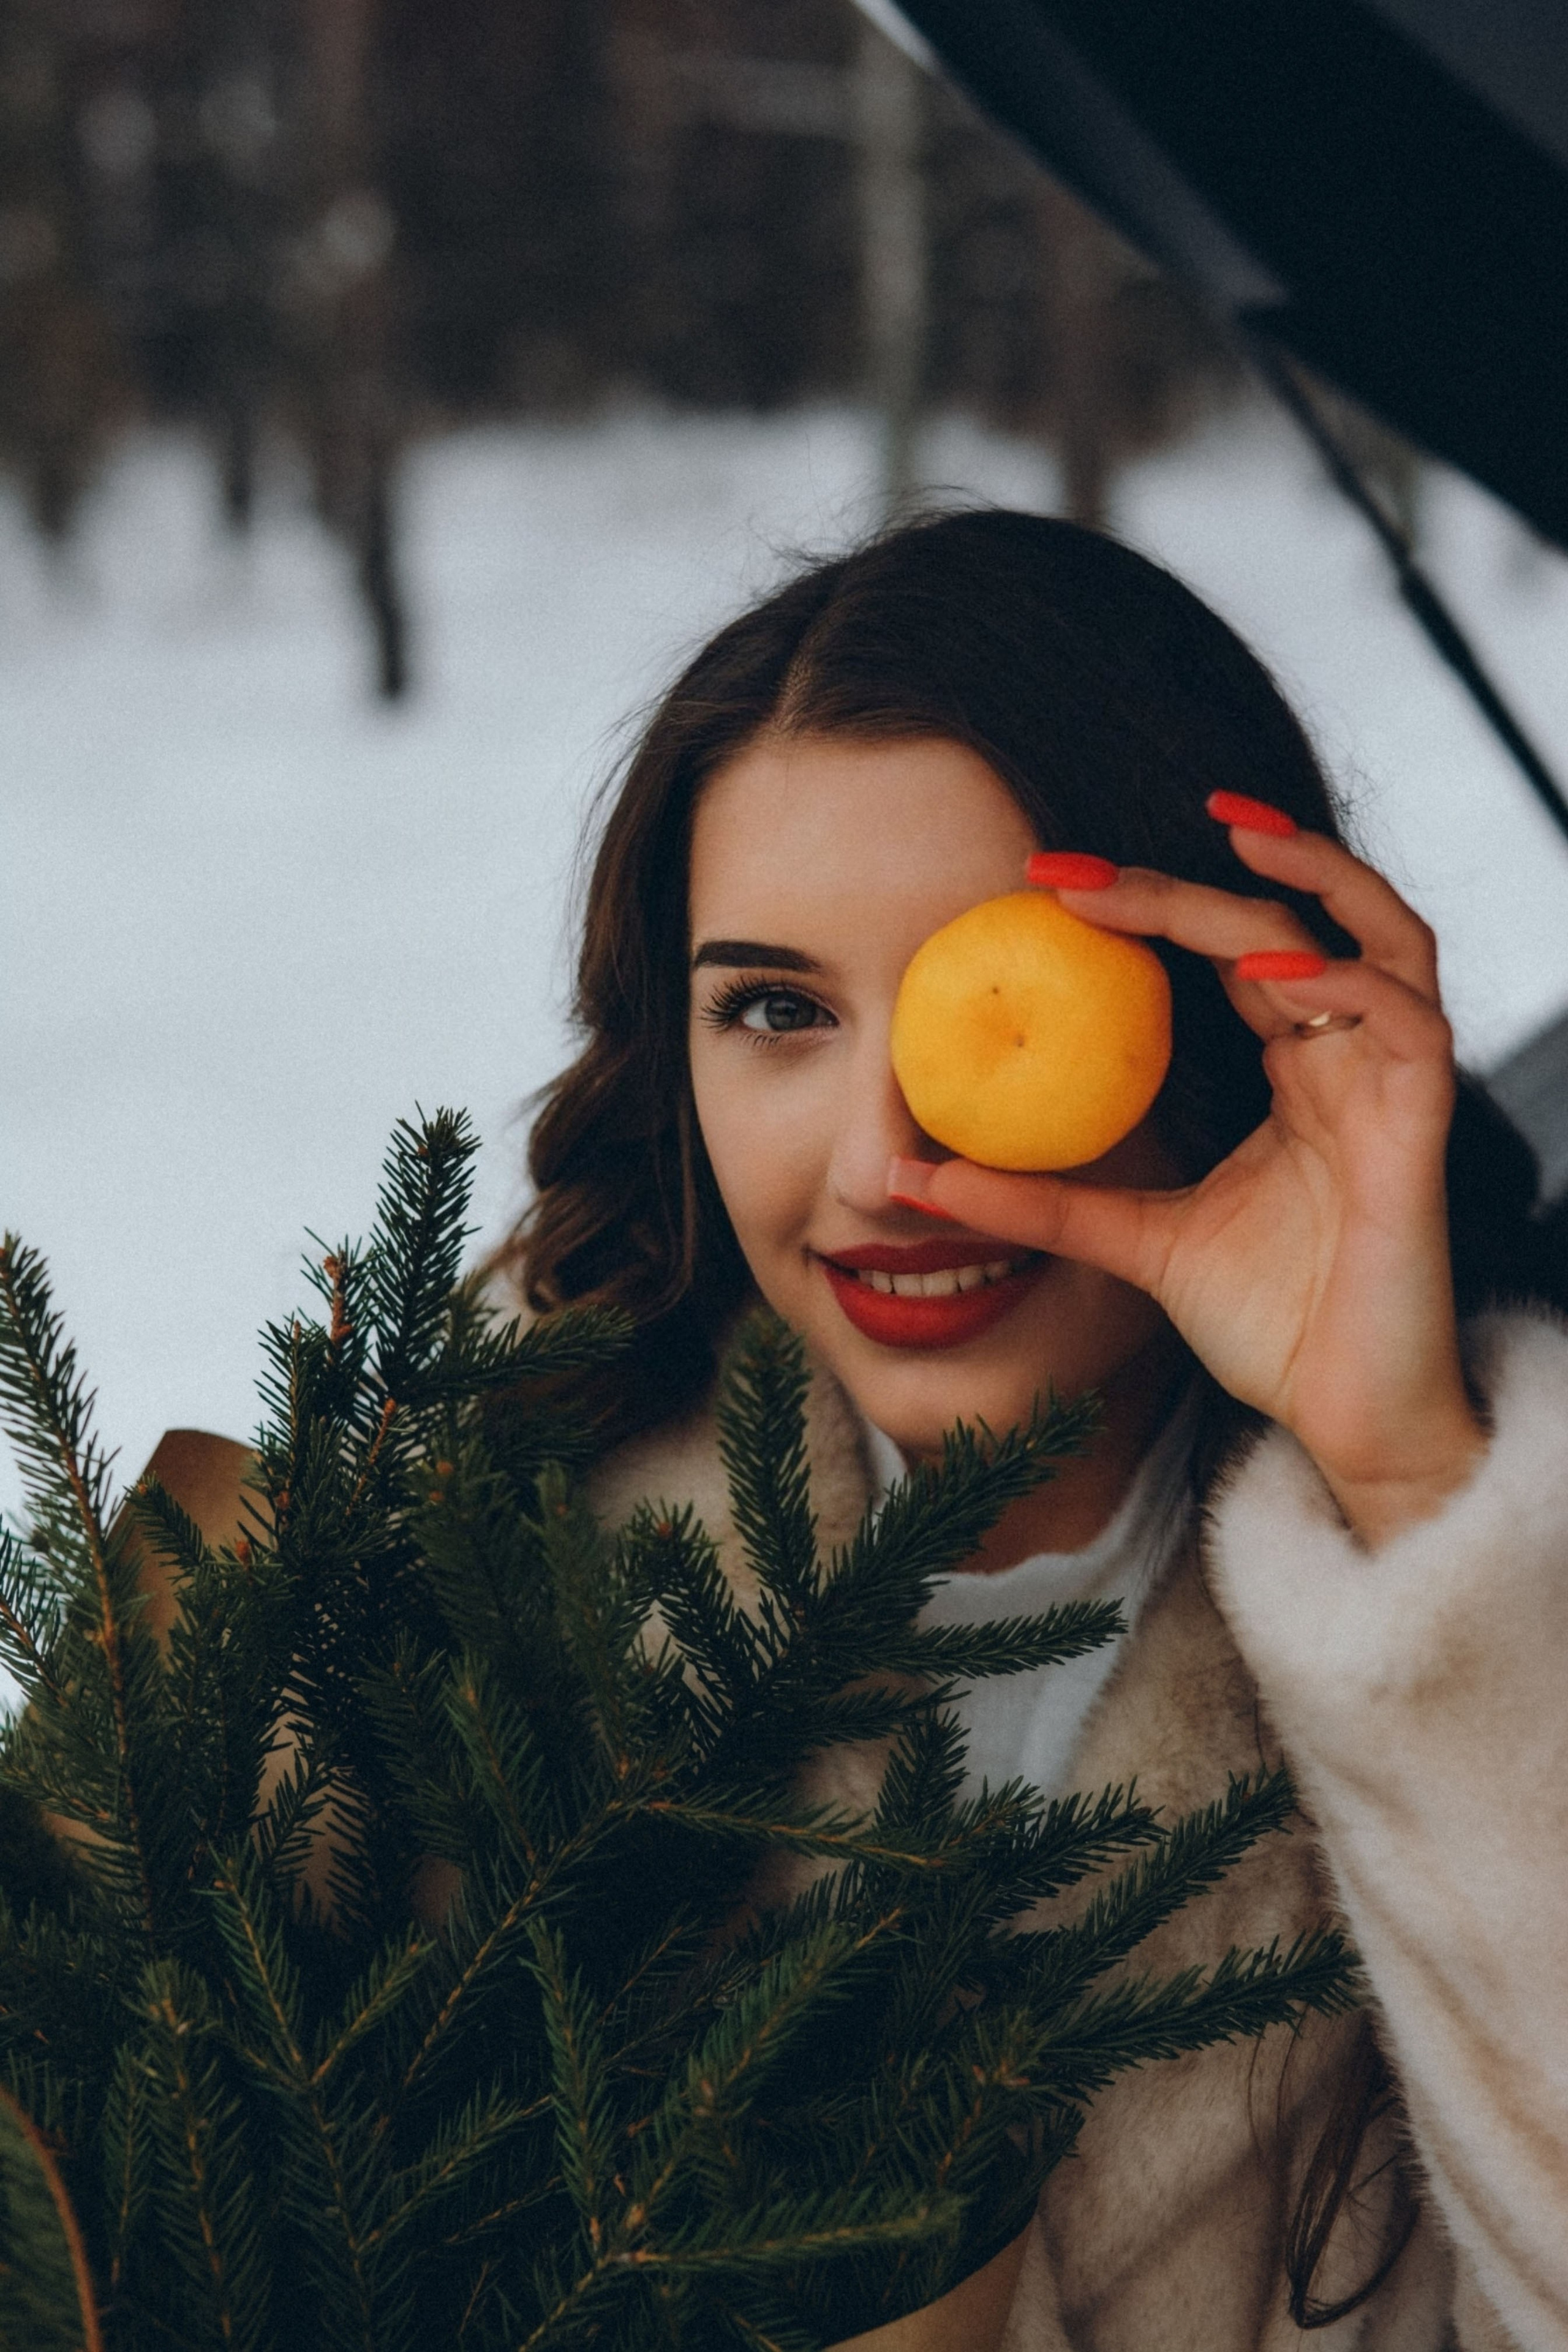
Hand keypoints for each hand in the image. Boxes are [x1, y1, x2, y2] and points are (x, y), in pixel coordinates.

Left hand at [890, 810, 1485, 1544]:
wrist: (1350, 1420)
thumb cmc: (1273, 1326)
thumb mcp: (1133, 1244)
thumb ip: (1040, 1202)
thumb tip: (914, 1176)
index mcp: (1293, 1072)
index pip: (1231, 951)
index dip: (1152, 904)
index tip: (1047, 885)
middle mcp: (1349, 1062)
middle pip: (1287, 924)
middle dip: (1185, 879)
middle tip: (1074, 870)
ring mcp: (1394, 1089)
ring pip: (1383, 936)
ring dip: (1316, 876)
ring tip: (1229, 832)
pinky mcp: (1423, 1131)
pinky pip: (1410, 1024)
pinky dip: (1347, 984)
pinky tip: (1274, 972)